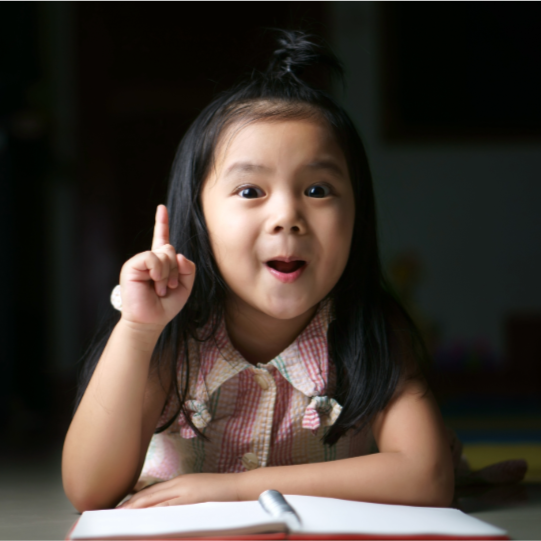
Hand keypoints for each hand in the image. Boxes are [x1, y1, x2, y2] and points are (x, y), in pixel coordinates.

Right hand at [119, 205, 195, 329]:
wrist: (150, 321)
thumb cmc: (165, 305)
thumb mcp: (185, 286)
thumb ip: (188, 268)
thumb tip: (177, 254)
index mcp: (160, 262)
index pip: (162, 238)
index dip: (162, 223)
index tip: (161, 208)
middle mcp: (149, 259)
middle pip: (171, 248)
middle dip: (176, 270)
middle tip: (168, 287)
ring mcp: (140, 261)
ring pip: (164, 253)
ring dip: (167, 274)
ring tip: (160, 289)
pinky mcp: (132, 265)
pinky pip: (152, 258)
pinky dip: (158, 272)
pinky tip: (154, 284)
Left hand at [119, 473, 238, 507]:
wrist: (239, 488)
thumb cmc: (221, 494)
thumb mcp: (198, 492)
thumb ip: (182, 499)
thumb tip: (165, 510)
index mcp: (181, 482)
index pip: (152, 490)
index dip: (135, 499)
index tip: (121, 508)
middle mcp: (180, 483)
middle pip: (150, 493)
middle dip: (131, 504)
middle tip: (114, 513)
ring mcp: (185, 490)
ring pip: (155, 499)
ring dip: (137, 509)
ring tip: (122, 517)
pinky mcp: (192, 498)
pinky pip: (168, 507)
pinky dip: (154, 512)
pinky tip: (144, 519)